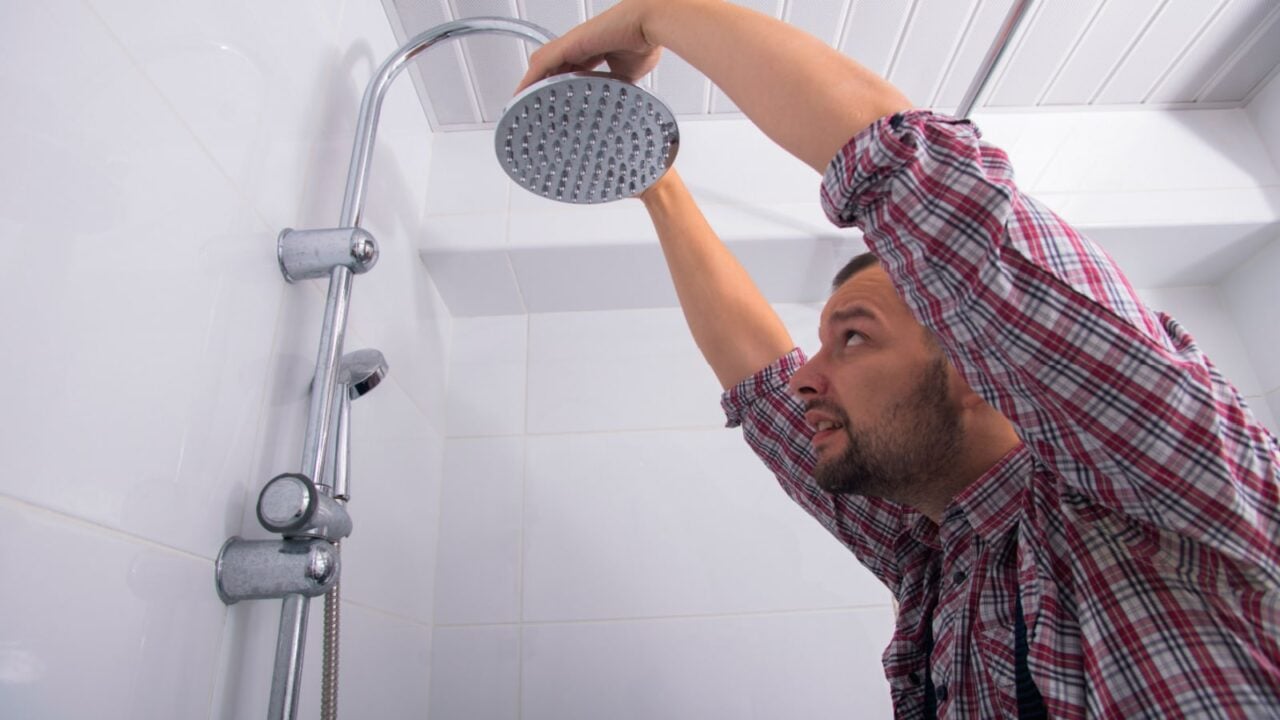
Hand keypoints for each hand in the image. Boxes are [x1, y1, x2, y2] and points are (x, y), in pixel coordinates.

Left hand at [515, 0, 665, 92]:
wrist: (648, 24)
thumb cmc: (644, 42)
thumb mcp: (627, 73)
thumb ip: (616, 85)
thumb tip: (617, 98)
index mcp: (592, 50)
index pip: (568, 69)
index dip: (558, 85)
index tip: (555, 103)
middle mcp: (578, 46)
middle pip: (550, 68)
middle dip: (540, 87)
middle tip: (533, 108)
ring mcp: (571, 44)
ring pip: (541, 66)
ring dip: (531, 85)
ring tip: (523, 106)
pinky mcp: (568, 44)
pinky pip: (541, 64)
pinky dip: (529, 80)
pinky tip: (522, 95)